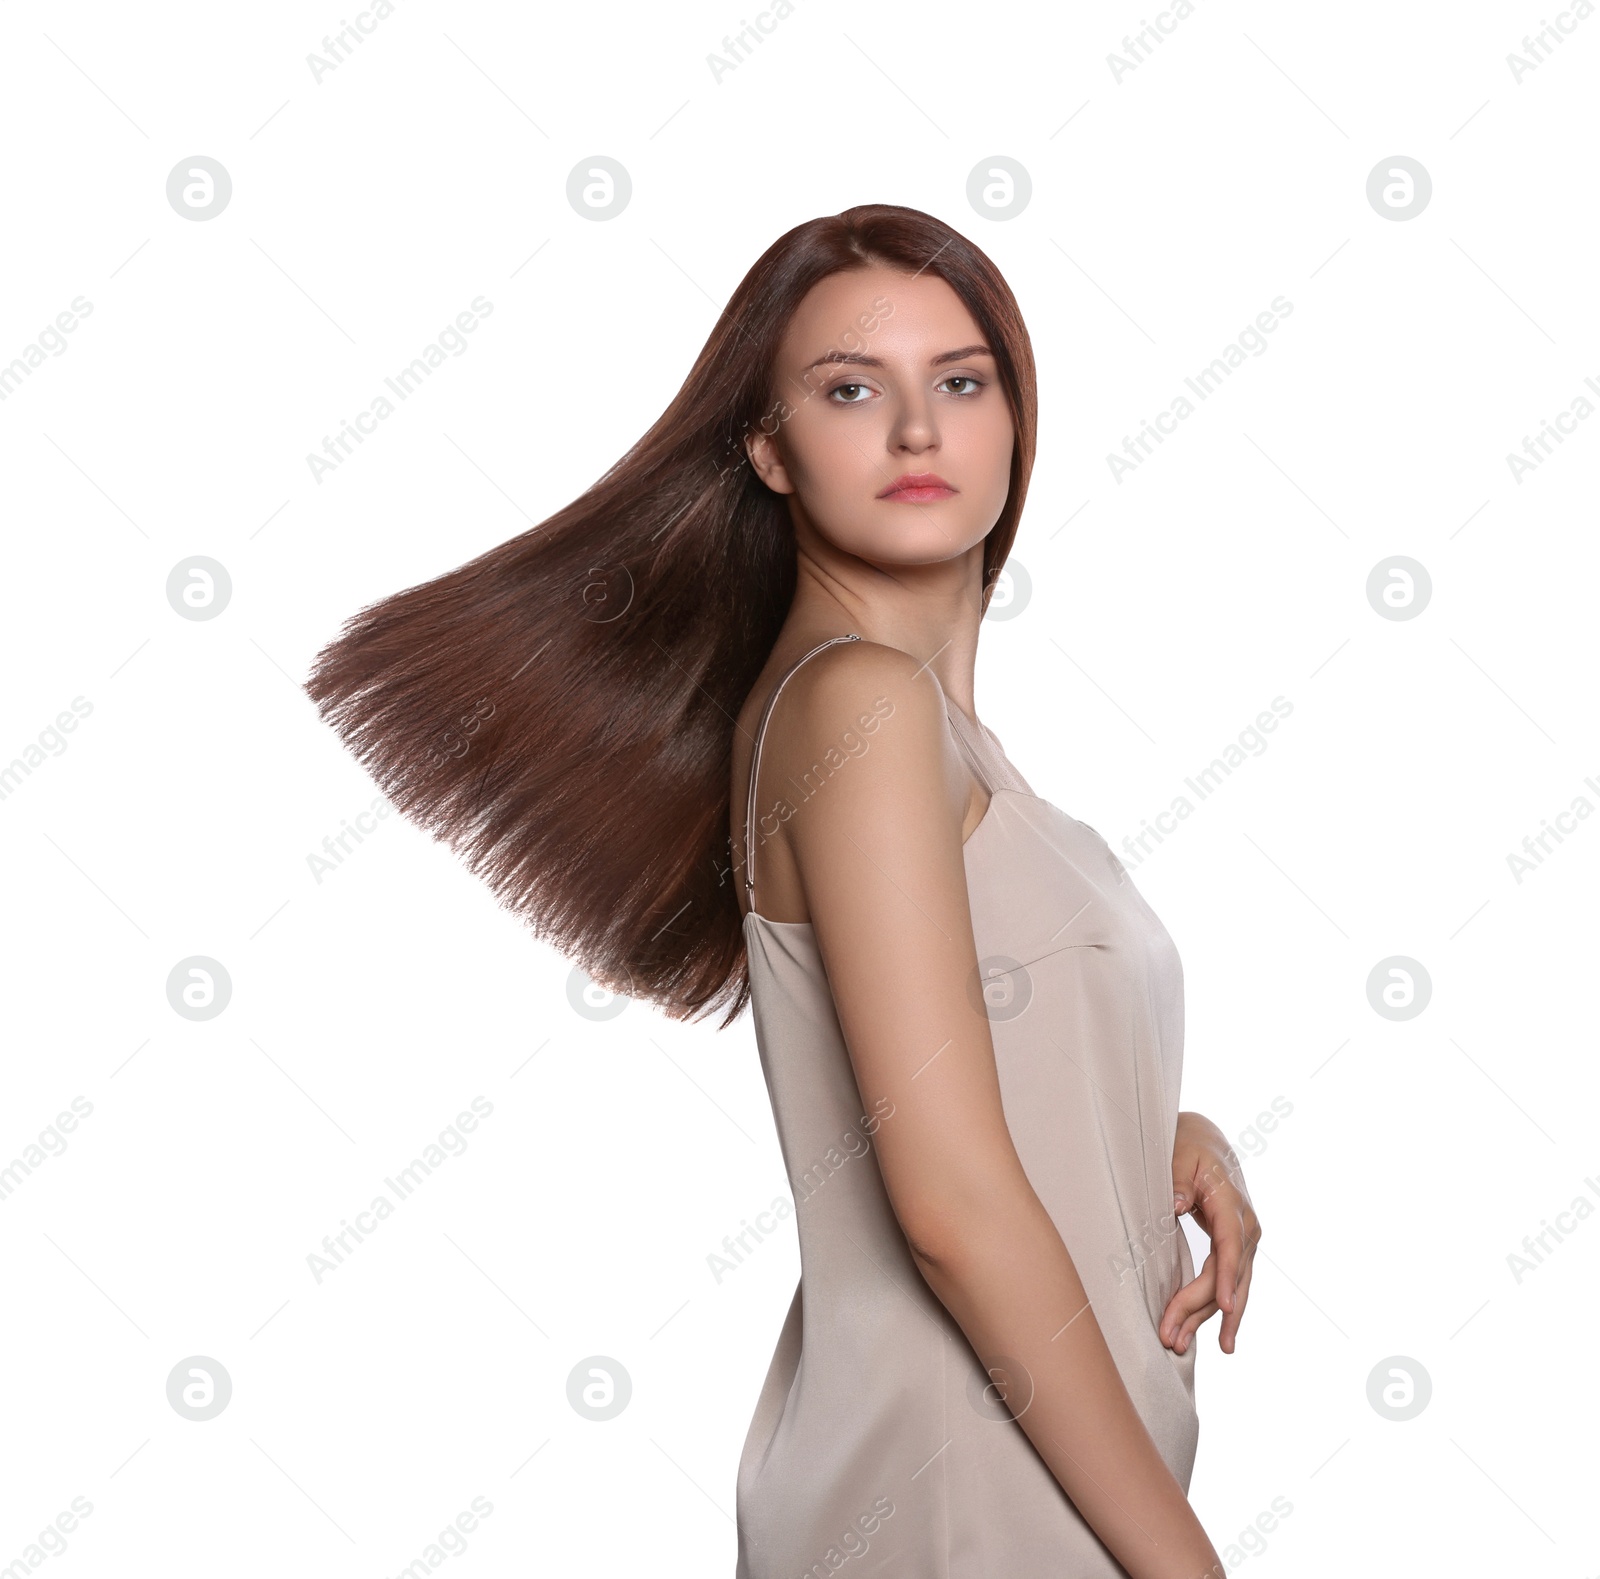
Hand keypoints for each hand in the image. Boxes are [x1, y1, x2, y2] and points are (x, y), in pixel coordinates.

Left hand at [1160, 1111, 1260, 1355]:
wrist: (1209, 1143)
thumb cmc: (1190, 1148)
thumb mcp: (1180, 1157)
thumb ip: (1177, 1181)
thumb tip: (1177, 1206)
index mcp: (1233, 1205)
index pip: (1231, 1247)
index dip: (1227, 1277)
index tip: (1223, 1306)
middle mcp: (1246, 1229)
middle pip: (1227, 1277)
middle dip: (1200, 1310)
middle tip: (1172, 1337)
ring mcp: (1244, 1242)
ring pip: (1230, 1288)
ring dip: (1207, 1319)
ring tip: (1180, 1345)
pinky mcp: (1235, 1250)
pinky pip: (1227, 1284)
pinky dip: (1215, 1309)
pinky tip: (1211, 1337)